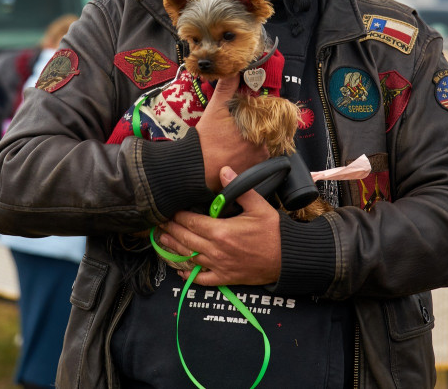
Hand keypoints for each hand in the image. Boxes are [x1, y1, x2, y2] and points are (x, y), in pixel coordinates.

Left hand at [159, 166, 281, 286]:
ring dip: (173, 249)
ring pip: (189, 257)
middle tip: (159, 224)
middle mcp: (215, 250)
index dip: (177, 216)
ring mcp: (218, 266)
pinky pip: (201, 279)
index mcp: (221, 231)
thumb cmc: (274, 232)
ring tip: (161, 241)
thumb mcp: (259, 206)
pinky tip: (180, 271)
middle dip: (170, 230)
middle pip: (185, 239)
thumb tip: (224, 169)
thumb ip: (239, 188)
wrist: (288, 258)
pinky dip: (188, 275)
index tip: (168, 210)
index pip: (190, 222)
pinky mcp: (224, 278)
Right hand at [196, 74, 267, 190]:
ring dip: (252, 147)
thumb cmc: (205, 139)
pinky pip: (255, 164)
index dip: (259, 118)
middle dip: (254, 132)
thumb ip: (227, 88)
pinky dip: (248, 160)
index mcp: (257, 129)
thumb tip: (233, 70)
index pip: (267, 120)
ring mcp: (257, 163)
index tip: (248, 120)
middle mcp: (262, 147)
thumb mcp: (215, 108)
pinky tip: (235, 156)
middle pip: (264, 135)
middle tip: (235, 133)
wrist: (195, 167)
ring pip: (260, 150)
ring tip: (234, 145)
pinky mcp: (250, 175)